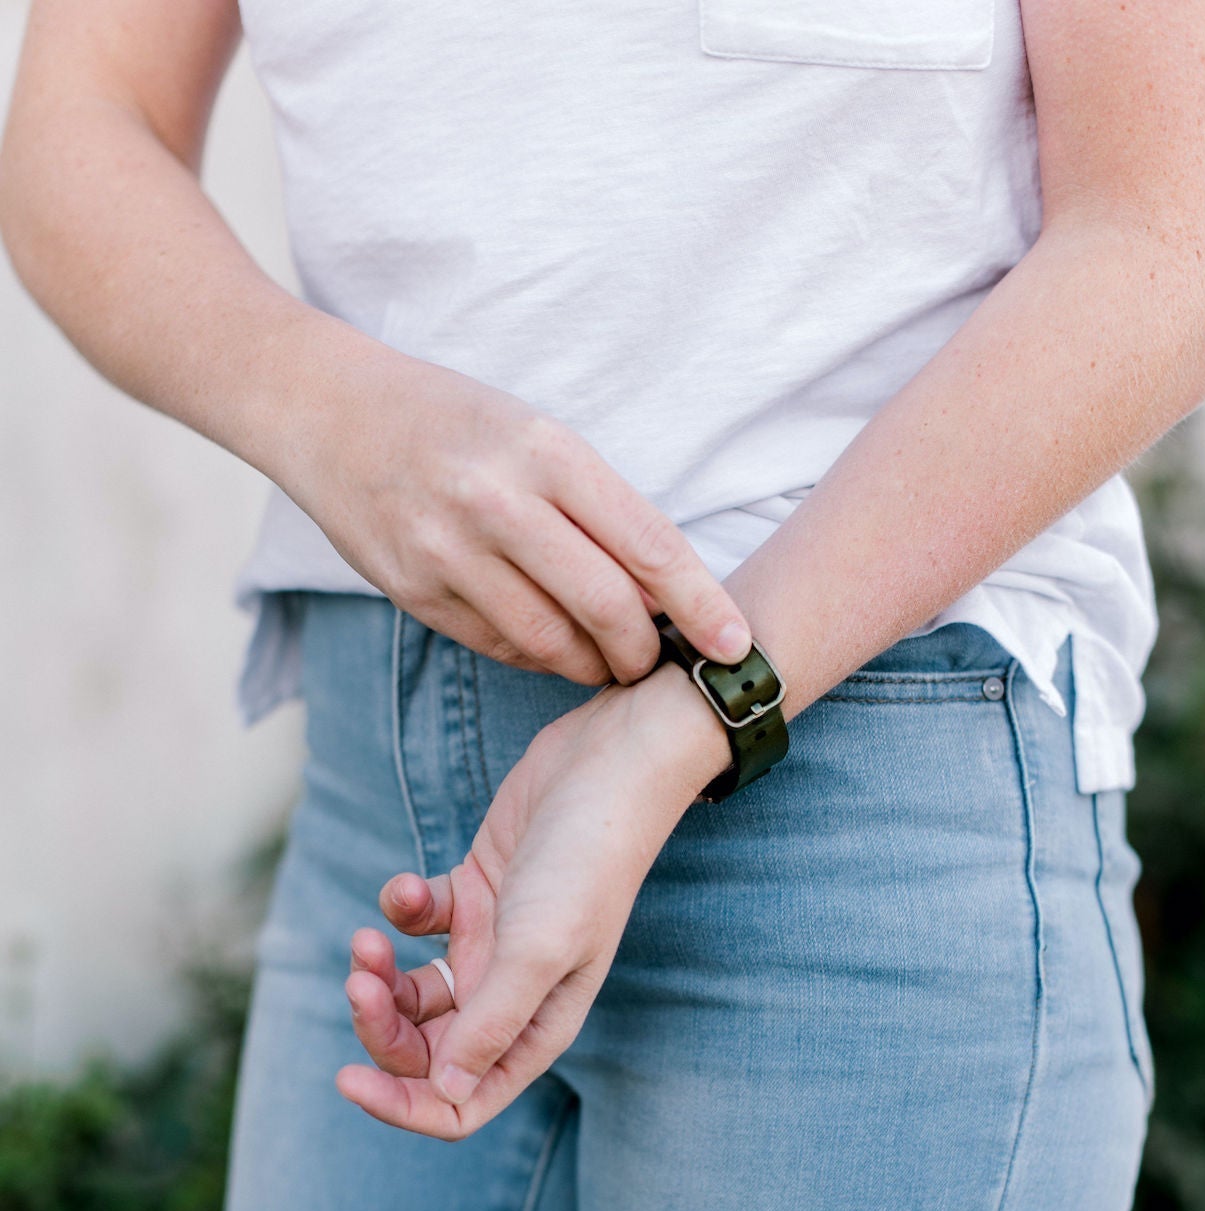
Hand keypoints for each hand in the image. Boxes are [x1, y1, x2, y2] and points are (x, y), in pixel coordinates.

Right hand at [282, 337, 751, 685]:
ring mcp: (450, 551)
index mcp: (546, 451)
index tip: (736, 644)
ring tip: (605, 659)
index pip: (647, 544)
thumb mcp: (534, 435)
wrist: (328, 412)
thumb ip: (597, 509)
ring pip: (551, 642)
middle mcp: (498, 501)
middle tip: (656, 661)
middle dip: (644, 651)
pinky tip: (546, 641)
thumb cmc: (455, 424)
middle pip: (606, 607)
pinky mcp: (415, 591)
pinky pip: (498, 645)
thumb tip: (664, 595)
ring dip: (591, 663)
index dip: (700, 605)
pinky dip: (535, 655)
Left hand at [336, 664, 729, 1137]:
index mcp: (536, 1028)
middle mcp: (512, 996)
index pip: (461, 1102)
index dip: (403, 1104)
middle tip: (359, 980)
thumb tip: (446, 1095)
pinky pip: (417, 923)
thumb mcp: (538, 950)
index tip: (348, 1078)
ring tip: (366, 939)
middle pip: (425, 1050)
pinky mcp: (473, 894)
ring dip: (379, 972)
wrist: (608, 764)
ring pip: (413, 991)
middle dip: (381, 1025)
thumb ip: (490, 1026)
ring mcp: (491, 945)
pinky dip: (400, 910)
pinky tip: (410, 886)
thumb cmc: (585, 861)